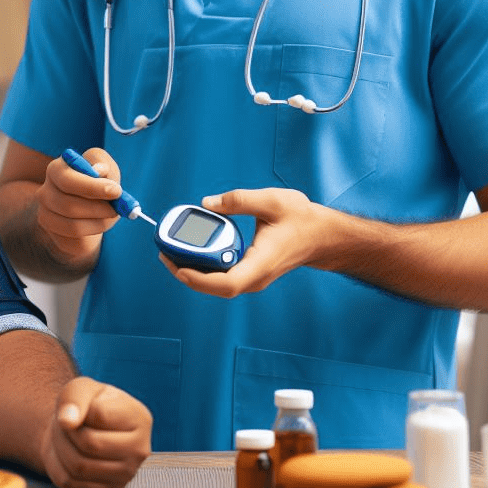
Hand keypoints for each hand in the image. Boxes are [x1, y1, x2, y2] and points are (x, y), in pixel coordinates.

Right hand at [35, 149, 123, 264]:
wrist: (93, 207)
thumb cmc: (99, 182)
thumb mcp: (105, 167)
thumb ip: (103, 164)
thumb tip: (98, 171)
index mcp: (55, 170)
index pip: (66, 180)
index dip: (92, 187)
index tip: (116, 191)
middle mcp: (44, 192)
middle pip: (68, 206)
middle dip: (98, 208)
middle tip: (117, 209)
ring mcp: (45, 215)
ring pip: (73, 226)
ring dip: (100, 222)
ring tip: (111, 215)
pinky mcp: (52, 234)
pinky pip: (75, 241)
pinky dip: (94, 231)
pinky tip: (100, 223)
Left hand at [39, 376, 150, 487]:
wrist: (83, 429)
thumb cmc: (87, 405)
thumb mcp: (81, 388)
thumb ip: (74, 398)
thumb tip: (67, 421)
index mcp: (140, 418)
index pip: (99, 416)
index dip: (78, 409)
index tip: (77, 407)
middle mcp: (140, 449)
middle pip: (89, 444)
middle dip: (66, 430)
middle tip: (64, 423)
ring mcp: (127, 475)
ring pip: (79, 466)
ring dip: (60, 447)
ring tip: (64, 436)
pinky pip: (71, 484)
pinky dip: (59, 467)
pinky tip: (66, 453)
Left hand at [160, 187, 335, 296]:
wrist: (323, 236)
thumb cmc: (303, 220)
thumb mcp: (272, 201)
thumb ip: (239, 200)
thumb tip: (208, 203)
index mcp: (261, 263)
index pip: (227, 283)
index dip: (199, 279)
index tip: (177, 266)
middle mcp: (256, 277)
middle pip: (216, 287)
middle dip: (187, 273)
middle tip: (164, 253)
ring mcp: (253, 277)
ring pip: (218, 285)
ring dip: (194, 272)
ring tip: (172, 253)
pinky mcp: (251, 273)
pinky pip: (223, 277)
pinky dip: (205, 267)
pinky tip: (192, 252)